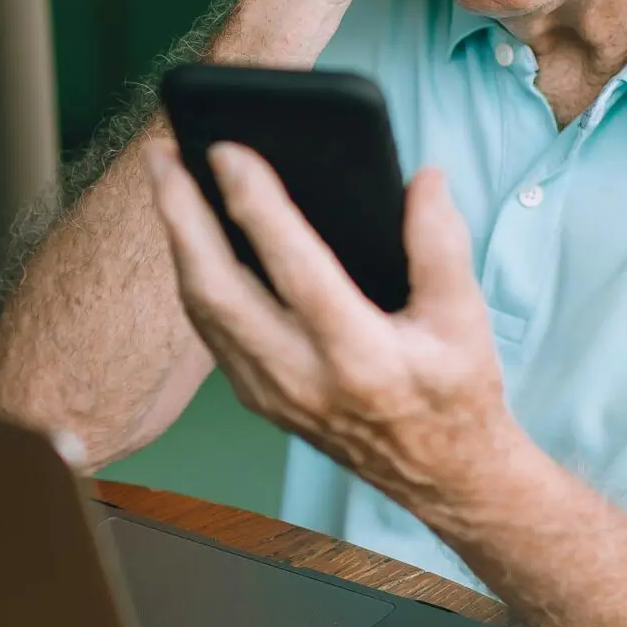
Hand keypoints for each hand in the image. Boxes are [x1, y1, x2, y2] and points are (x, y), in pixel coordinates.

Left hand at [142, 138, 520, 520]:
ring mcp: (271, 393)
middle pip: (218, 289)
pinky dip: (192, 276)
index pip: (295, 268)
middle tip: (162, 155)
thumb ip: (442, 246)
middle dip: (181, 216)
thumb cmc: (453, 394)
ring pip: (201, 310)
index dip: (257, 205)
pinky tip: (188, 235)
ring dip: (177, 241)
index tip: (229, 151)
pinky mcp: (257, 398)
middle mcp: (303, 378)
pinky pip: (208, 330)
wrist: (439, 476)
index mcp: (360, 357)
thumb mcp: (464, 320)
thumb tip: (424, 179)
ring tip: (166, 180)